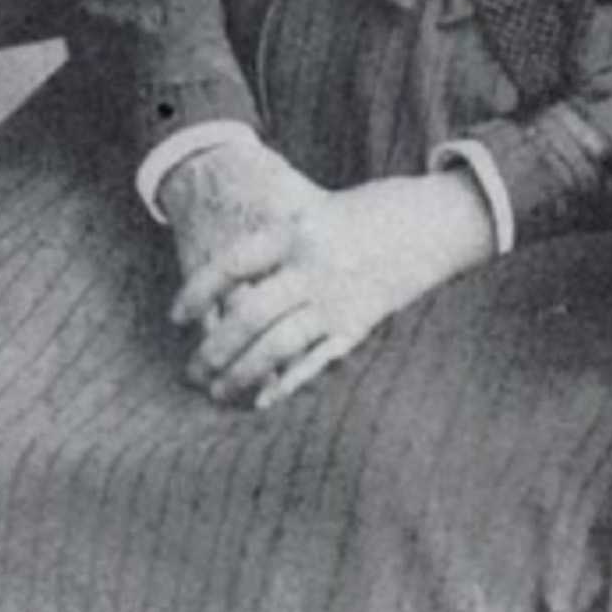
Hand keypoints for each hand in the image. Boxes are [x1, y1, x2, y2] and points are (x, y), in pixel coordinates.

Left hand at [160, 139, 494, 408]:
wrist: (435, 221)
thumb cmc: (368, 211)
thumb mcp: (317, 211)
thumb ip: (277, 244)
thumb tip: (226, 288)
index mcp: (298, 229)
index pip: (232, 265)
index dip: (198, 292)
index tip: (177, 317)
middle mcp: (313, 266)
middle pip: (249, 315)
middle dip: (214, 349)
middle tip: (192, 371)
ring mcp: (337, 297)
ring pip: (277, 345)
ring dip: (241, 373)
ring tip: (218, 391)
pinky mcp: (359, 324)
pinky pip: (314, 359)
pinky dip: (287, 381)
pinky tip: (263, 399)